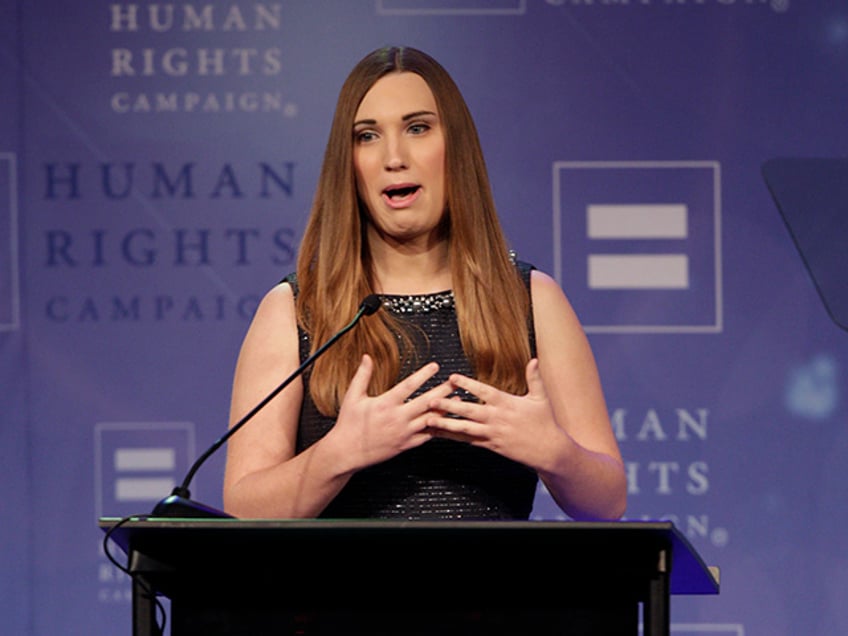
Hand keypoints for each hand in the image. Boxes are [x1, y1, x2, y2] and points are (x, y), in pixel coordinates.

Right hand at [329, 355, 454, 469]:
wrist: (346, 452)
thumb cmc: (348, 424)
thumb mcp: (352, 397)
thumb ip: (362, 375)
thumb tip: (367, 357)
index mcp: (385, 404)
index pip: (409, 386)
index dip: (424, 375)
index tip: (435, 366)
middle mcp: (397, 418)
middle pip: (426, 402)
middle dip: (443, 391)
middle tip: (457, 382)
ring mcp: (404, 433)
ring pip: (430, 420)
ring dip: (445, 409)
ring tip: (458, 401)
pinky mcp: (406, 445)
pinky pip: (427, 436)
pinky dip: (439, 428)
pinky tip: (448, 421)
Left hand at [425, 359, 568, 468]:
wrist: (549, 451)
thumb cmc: (545, 422)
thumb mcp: (541, 398)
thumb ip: (534, 378)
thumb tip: (534, 359)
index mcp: (507, 404)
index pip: (484, 392)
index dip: (468, 384)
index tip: (452, 377)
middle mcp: (497, 419)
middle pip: (469, 411)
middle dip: (449, 406)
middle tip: (431, 400)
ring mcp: (493, 434)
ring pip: (465, 429)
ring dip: (445, 424)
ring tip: (428, 421)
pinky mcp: (491, 446)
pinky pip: (468, 441)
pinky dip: (453, 437)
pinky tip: (439, 434)